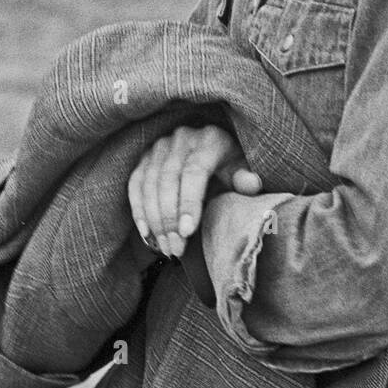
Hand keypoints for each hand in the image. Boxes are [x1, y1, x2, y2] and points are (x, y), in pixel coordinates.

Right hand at [127, 124, 261, 258]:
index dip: (189, 202)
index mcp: (210, 139)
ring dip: (155, 220)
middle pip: (168, 180)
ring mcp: (160, 146)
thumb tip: (251, 184)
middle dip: (169, 219)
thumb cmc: (231, 166)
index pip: (194, 171)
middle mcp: (181, 138)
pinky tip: (147, 234)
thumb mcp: (243, 169)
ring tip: (166, 248)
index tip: (187, 232)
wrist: (213, 150)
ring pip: (149, 185)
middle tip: (176, 249)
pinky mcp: (144, 157)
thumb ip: (245, 178)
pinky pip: (135, 184)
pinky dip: (138, 211)